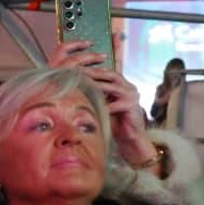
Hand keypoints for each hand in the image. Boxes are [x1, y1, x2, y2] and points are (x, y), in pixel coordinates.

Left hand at [48, 41, 153, 165]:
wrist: (130, 135)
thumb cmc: (113, 120)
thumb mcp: (101, 104)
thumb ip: (92, 94)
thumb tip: (70, 87)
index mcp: (121, 83)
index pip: (105, 72)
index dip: (90, 69)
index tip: (73, 68)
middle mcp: (128, 86)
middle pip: (110, 75)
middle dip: (93, 73)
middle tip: (76, 73)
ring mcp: (132, 95)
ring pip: (113, 87)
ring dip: (97, 87)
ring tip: (82, 86)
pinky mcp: (133, 106)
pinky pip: (117, 104)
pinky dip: (104, 106)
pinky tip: (92, 107)